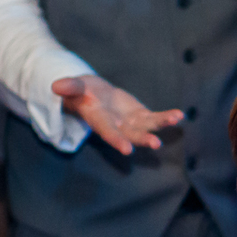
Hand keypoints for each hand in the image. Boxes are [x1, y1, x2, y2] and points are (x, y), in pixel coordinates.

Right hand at [51, 75, 182, 154]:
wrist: (95, 96)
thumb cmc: (82, 92)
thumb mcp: (75, 87)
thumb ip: (69, 88)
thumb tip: (56, 86)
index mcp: (99, 121)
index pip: (108, 132)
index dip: (116, 140)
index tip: (127, 149)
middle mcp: (117, 126)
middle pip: (131, 135)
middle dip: (142, 139)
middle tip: (155, 144)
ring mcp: (132, 123)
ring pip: (147, 127)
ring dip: (161, 124)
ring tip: (175, 119)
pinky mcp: (142, 117)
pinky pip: (156, 118)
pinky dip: (168, 117)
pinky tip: (180, 115)